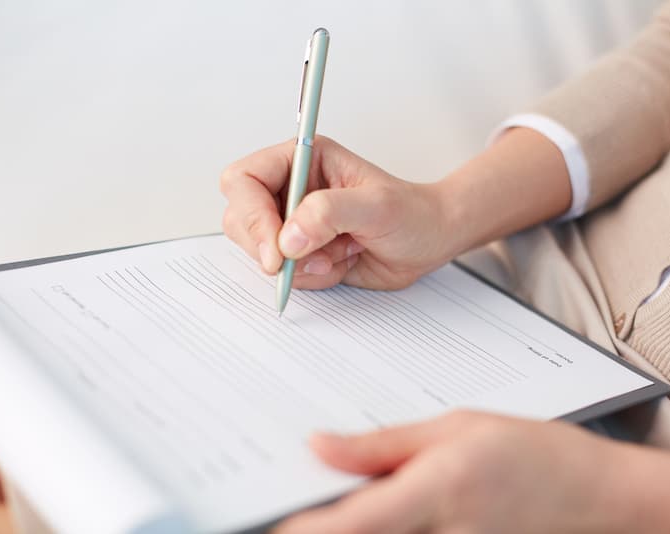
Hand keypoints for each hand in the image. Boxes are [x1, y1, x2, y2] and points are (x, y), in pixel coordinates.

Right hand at [220, 136, 455, 289]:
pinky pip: (283, 273)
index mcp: (303, 160)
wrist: (428, 241)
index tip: (277, 249)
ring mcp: (292, 223)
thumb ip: (330, 213)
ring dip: (298, 264)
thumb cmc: (411, 213)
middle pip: (241, 218)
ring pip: (258, 250)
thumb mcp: (376, 206)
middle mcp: (290, 189)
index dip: (253, 215)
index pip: (245, 179)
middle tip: (310, 259)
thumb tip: (288, 236)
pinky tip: (340, 263)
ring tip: (339, 253)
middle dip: (272, 246)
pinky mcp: (300, 252)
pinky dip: (310, 277)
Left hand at [273, 411, 669, 533]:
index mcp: (434, 494)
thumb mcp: (454, 428)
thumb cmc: (533, 453)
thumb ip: (382, 446)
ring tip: (328, 500)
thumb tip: (319, 446)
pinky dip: (378, 530)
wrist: (598, 500)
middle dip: (316, 527)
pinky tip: (373, 509)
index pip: (346, 526)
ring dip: (347, 526)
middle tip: (286, 505)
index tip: (261, 518)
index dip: (297, 530)